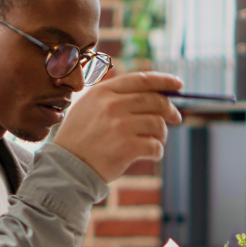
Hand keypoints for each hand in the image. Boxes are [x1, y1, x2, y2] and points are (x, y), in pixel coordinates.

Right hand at [53, 71, 183, 181]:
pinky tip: (150, 154)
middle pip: (155, 100)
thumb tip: (151, 89)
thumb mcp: (87, 106)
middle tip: (176, 117)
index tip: (178, 84)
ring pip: (158, 124)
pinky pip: (155, 145)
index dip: (164, 80)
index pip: (142, 80)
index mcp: (103, 92)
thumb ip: (113, 95)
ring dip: (162, 134)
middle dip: (170, 109)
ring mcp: (119, 126)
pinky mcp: (126, 147)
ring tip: (154, 141)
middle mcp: (112, 105)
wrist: (66, 167)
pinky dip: (157, 151)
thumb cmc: (80, 138)